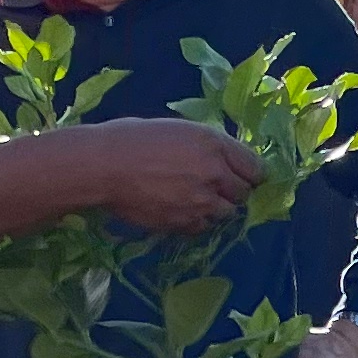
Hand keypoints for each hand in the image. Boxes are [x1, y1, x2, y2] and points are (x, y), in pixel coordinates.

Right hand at [84, 116, 262, 234]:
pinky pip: (203, 227)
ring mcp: (201, 202)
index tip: (243, 175)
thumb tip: (224, 160)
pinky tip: (180, 210)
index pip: (255, 167)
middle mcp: (214, 173)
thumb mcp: (178, 130)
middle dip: (233, 191)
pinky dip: (197, 221)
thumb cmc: (132, 138)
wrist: (102, 167)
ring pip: (227, 213)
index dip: (250, 173)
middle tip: (215, 187)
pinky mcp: (184, 223)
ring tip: (194, 199)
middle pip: (244, 193)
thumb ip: (207, 146)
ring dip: (216, 208)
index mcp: (214, 144)